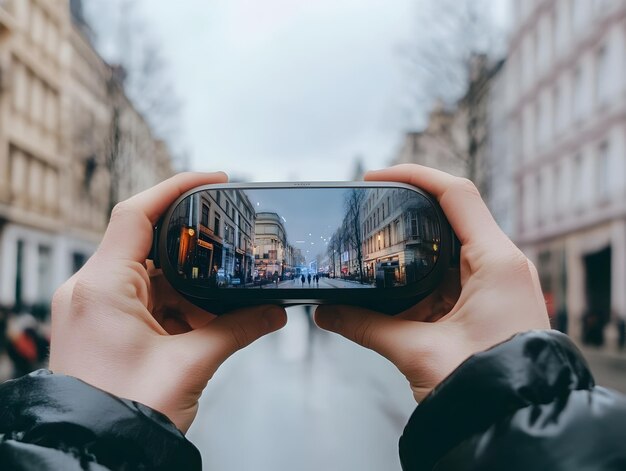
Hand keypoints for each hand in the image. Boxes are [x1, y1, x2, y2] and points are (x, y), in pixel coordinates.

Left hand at [49, 172, 286, 431]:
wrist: (96, 454)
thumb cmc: (125, 414)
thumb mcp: (191, 364)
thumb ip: (238, 329)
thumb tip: (274, 313)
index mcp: (102, 287)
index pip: (136, 214)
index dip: (177, 187)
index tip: (214, 178)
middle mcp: (91, 290)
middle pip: (149, 244)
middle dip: (195, 252)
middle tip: (230, 252)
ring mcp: (95, 307)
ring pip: (150, 275)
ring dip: (187, 287)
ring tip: (221, 305)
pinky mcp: (103, 324)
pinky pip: (145, 299)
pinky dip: (176, 305)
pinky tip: (202, 323)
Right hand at [315, 164, 548, 401]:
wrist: (516, 424)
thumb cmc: (485, 387)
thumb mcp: (418, 351)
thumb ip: (366, 326)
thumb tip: (325, 312)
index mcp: (497, 262)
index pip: (458, 193)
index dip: (414, 175)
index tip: (375, 177)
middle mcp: (502, 264)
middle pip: (451, 214)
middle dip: (408, 210)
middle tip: (368, 209)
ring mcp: (496, 282)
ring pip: (448, 246)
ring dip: (412, 248)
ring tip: (375, 250)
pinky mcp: (488, 301)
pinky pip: (450, 274)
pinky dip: (421, 275)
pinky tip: (394, 285)